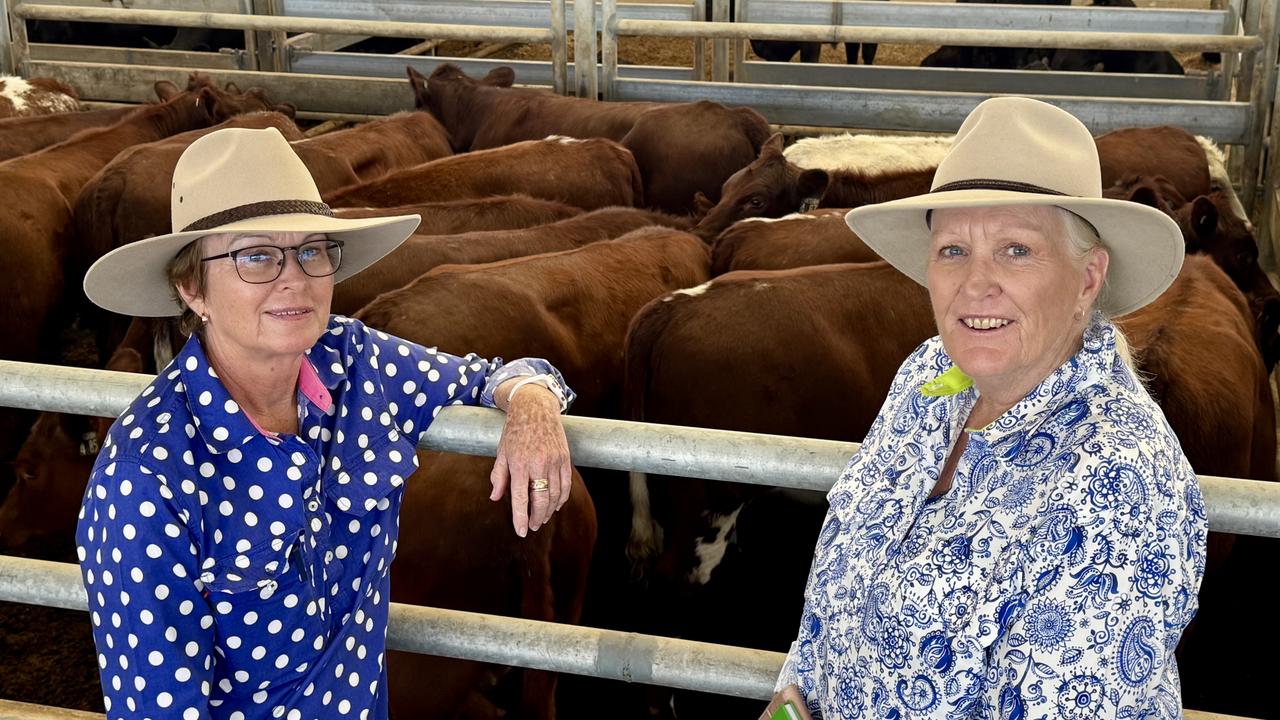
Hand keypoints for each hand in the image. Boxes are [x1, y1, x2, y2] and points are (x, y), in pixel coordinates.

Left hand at [489, 386, 571, 536]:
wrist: (535, 408)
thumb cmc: (514, 431)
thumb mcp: (502, 453)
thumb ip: (498, 477)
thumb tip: (495, 498)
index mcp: (519, 463)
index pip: (520, 498)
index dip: (521, 517)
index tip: (521, 531)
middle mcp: (538, 463)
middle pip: (541, 499)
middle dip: (537, 517)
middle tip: (532, 527)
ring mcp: (554, 461)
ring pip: (555, 494)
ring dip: (549, 510)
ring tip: (542, 519)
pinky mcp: (565, 458)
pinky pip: (566, 484)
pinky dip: (562, 498)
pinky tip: (556, 505)